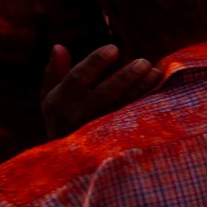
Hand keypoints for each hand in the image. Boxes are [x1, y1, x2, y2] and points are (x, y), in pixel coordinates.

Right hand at [41, 44, 160, 138]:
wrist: (65, 160)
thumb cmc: (60, 118)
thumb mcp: (49, 97)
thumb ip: (53, 72)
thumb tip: (59, 46)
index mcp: (59, 101)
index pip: (77, 78)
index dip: (95, 62)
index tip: (114, 48)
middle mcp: (78, 115)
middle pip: (104, 93)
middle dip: (125, 77)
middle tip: (143, 61)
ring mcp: (97, 128)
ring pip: (122, 106)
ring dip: (140, 88)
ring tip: (155, 71)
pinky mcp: (114, 137)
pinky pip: (131, 118)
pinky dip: (146, 103)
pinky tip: (157, 88)